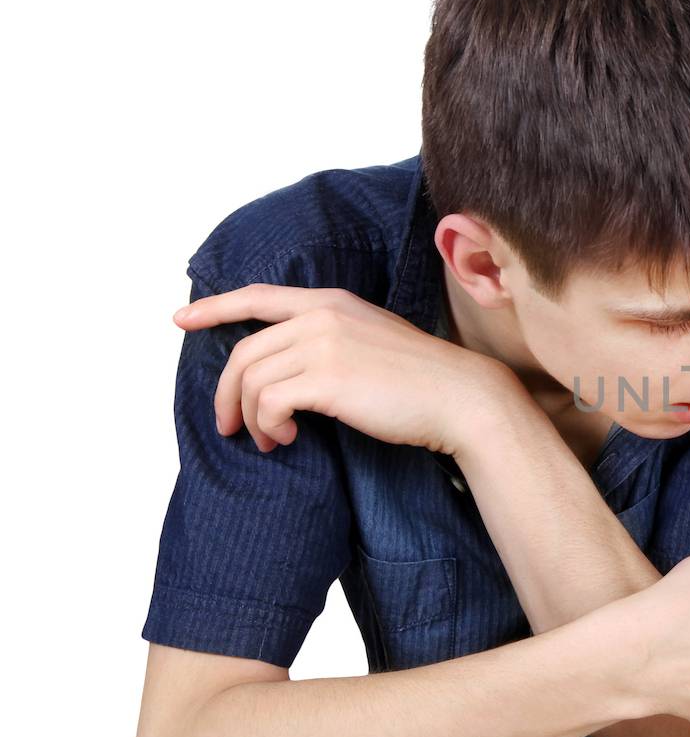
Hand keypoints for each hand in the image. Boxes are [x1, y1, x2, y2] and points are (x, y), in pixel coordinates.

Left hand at [173, 284, 516, 455]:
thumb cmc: (422, 381)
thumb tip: (290, 372)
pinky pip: (269, 402)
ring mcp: (323, 344)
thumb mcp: (371, 341)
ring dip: (250, 417)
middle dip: (227, 393)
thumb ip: (331, 340)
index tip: (183, 319)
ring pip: (252, 379)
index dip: (216, 307)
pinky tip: (290, 436)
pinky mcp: (326, 378)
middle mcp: (322, 315)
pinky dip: (269, 425)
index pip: (259, 296)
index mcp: (333, 302)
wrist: (459, 397)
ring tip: (270, 440)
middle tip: (230, 426)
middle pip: (245, 351)